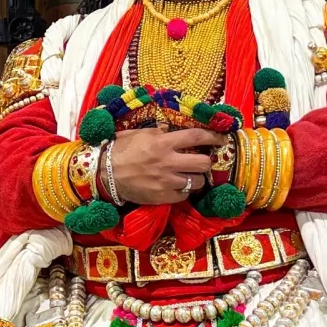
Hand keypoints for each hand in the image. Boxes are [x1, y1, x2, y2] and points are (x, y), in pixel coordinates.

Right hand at [106, 127, 221, 205]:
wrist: (104, 174)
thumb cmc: (119, 151)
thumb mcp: (138, 134)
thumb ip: (158, 132)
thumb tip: (171, 129)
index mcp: (162, 143)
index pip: (196, 136)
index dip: (213, 136)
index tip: (222, 138)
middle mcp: (168, 162)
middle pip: (203, 162)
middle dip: (207, 160)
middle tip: (203, 160)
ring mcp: (166, 181)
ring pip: (197, 180)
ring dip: (196, 177)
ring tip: (189, 175)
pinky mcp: (163, 197)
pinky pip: (184, 194)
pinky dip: (184, 190)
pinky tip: (177, 186)